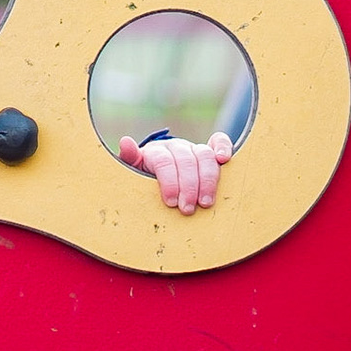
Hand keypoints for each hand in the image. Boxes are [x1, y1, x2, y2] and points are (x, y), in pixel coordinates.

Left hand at [118, 132, 233, 215]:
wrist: (154, 172)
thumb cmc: (143, 176)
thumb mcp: (132, 171)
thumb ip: (129, 158)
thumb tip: (125, 141)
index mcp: (156, 151)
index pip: (164, 162)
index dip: (169, 182)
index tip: (171, 202)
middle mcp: (176, 147)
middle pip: (186, 161)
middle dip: (188, 187)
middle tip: (187, 209)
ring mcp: (193, 148)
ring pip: (204, 155)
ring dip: (207, 179)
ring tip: (206, 202)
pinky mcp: (208, 152)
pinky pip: (219, 142)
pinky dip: (223, 147)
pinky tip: (225, 160)